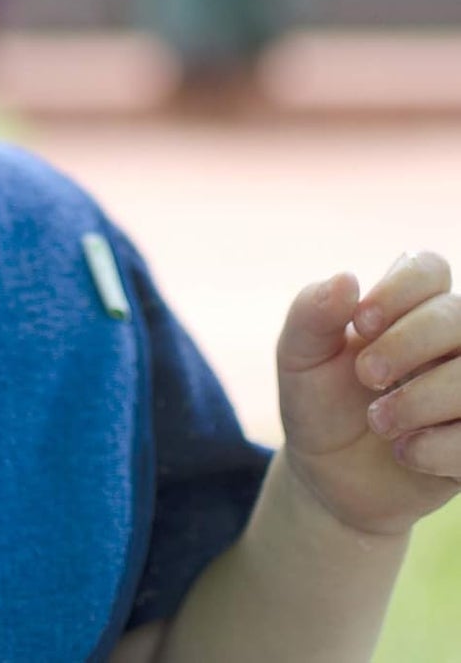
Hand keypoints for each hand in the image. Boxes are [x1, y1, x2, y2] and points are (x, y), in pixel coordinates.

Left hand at [276, 253, 460, 536]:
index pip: (430, 267)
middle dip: (408, 344)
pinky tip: (404, 452)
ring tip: (377, 422)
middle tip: (365, 376)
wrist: (329, 475)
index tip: (361, 323)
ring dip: (421, 400)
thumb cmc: (318, 400)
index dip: (400, 290)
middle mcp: (451, 344)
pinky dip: (438, 447)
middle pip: (458, 316)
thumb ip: (313, 312)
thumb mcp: (299, 355)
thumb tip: (346, 278)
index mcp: (408, 308)